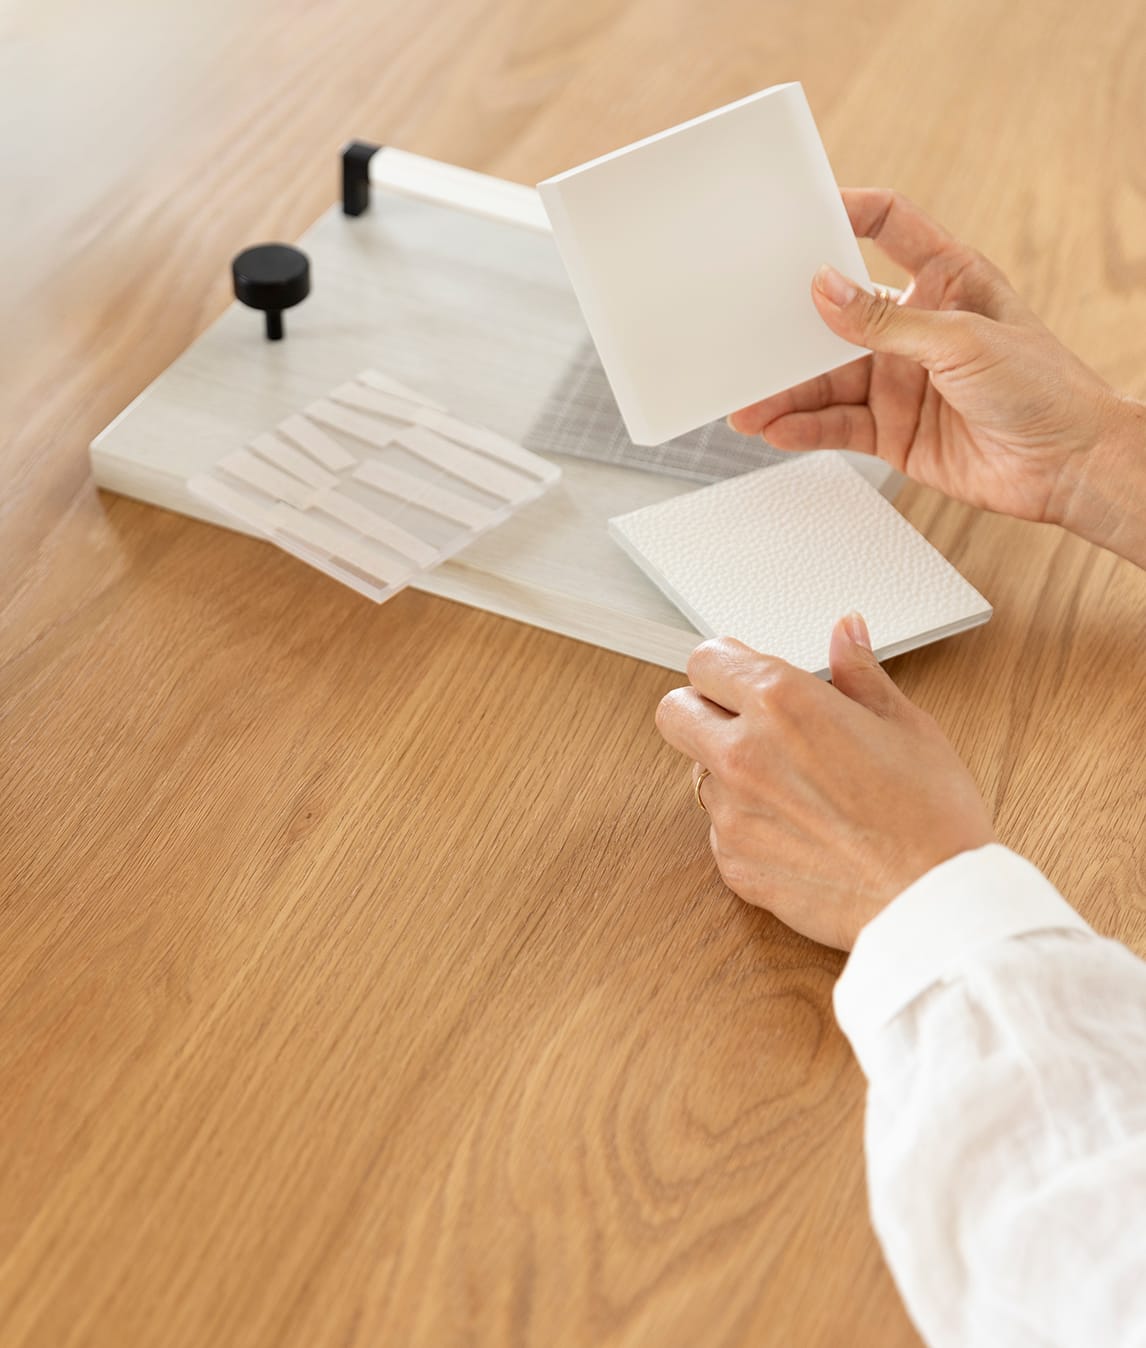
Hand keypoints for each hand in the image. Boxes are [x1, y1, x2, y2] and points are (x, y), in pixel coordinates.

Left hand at [655, 615, 994, 949]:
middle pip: (674, 711)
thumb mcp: (905, 724)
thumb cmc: (931, 814)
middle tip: (746, 723)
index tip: (748, 678)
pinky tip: (798, 831)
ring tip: (794, 787)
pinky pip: (718, 830)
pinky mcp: (733, 863)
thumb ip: (859, 672)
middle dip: (701, 710)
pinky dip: (745, 824)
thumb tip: (847, 631)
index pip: (706, 659)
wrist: (935, 904)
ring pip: (698, 773)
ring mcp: (731, 812)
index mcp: (782, 703)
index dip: (729, 666)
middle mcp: (743, 753)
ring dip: (729, 772)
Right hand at [729, 189, 1145, 565]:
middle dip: (792, 329)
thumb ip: (885, 322)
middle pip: (838, 316)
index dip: (846, 212)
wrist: (1066, 466)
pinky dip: (804, 428)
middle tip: (749, 333)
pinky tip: (776, 428)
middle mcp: (916, 327)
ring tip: (749, 404)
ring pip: (827, 380)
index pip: (887, 227)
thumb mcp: (961, 340)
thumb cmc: (1044, 388)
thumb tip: (826, 289)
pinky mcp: (891, 430)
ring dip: (787, 392)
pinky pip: (836, 425)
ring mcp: (900, 380)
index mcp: (945, 279)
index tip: (800, 215)